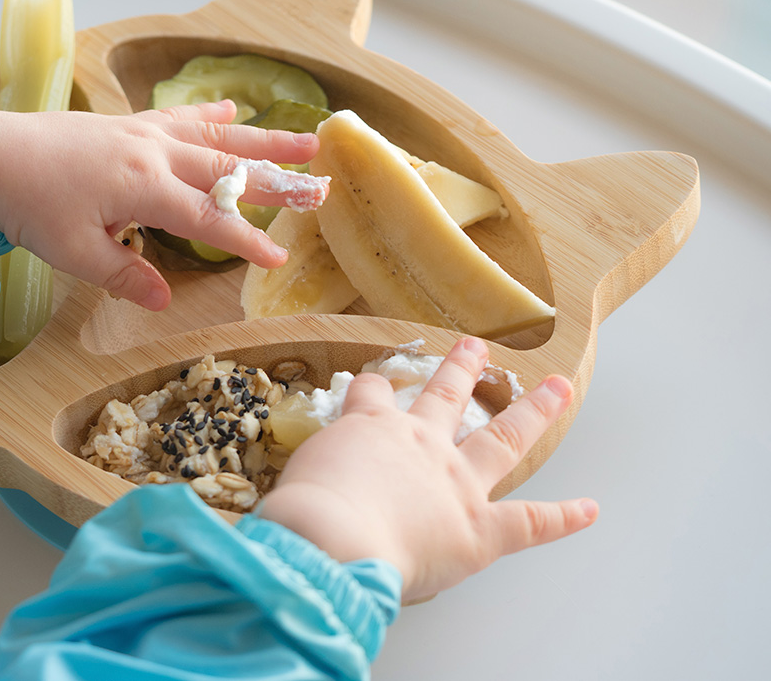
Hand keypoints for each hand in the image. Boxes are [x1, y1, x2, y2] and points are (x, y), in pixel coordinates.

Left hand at [0, 100, 321, 309]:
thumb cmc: (28, 206)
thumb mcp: (75, 252)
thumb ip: (125, 275)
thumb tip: (164, 302)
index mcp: (144, 187)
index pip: (210, 218)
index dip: (246, 241)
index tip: (278, 259)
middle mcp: (154, 153)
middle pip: (230, 170)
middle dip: (278, 181)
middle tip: (320, 187)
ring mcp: (143, 133)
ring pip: (217, 137)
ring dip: (263, 139)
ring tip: (306, 138)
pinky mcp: (129, 123)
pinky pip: (180, 117)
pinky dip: (210, 115)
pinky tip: (232, 108)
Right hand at [258, 336, 597, 602]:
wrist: (332, 539)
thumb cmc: (304, 513)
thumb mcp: (295, 481)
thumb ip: (308, 484)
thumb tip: (296, 509)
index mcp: (372, 430)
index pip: (372, 396)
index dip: (371, 388)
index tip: (371, 383)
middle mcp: (421, 445)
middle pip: (446, 396)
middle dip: (462, 369)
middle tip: (475, 346)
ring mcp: (457, 483)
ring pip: (503, 437)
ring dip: (533, 411)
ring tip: (555, 388)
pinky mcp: (481, 529)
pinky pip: (530, 522)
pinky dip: (563, 518)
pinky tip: (589, 509)